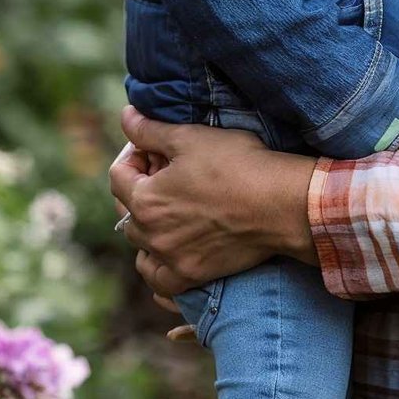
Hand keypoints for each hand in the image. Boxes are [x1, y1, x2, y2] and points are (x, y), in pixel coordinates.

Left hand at [109, 109, 317, 303]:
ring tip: (169, 208)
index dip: (133, 154)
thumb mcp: (190, 137)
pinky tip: (167, 252)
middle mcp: (151, 235)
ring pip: (140, 245)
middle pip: (127, 210)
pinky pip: (159, 282)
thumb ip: (150, 130)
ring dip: (146, 225)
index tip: (156, 146)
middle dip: (141, 186)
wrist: (280, 204)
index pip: (118, 175)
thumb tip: (125, 116)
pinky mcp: (193, 276)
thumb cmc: (236, 165)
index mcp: (145, 200)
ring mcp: (171, 260)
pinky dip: (157, 267)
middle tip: (168, 170)